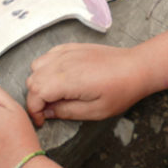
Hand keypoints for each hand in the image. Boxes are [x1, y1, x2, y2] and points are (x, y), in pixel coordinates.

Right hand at [26, 43, 152, 126]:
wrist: (134, 67)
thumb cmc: (119, 91)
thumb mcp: (95, 111)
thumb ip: (67, 112)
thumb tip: (47, 113)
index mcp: (68, 79)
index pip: (35, 92)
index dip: (34, 110)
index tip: (42, 120)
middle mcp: (63, 62)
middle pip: (33, 79)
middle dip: (35, 98)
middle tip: (48, 110)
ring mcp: (66, 51)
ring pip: (36, 65)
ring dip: (39, 81)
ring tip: (53, 94)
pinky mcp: (71, 47)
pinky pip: (48, 54)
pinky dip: (46, 67)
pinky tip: (59, 78)